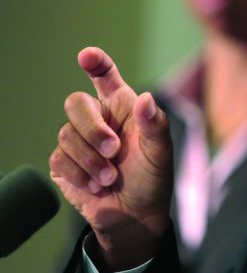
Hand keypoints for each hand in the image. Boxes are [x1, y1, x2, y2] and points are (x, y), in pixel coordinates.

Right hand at [49, 47, 172, 270]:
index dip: (96, 63)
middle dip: (93, 128)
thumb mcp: (161, 152)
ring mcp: (78, 141)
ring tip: (110, 177)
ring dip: (90, 159)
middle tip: (113, 150)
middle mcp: (98, 119)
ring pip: (66, 134)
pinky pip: (59, 159)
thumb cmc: (152, 178)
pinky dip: (79, 174)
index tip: (87, 56)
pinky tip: (96, 185)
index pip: (105, 76)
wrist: (136, 216)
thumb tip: (145, 99)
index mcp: (122, 107)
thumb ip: (155, 124)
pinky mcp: (63, 164)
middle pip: (75, 103)